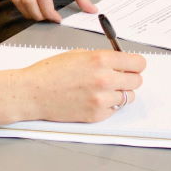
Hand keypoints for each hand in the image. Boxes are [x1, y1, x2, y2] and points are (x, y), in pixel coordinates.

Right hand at [23, 50, 145, 122]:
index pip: (138, 63)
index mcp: (100, 60)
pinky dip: (108, 105)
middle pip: (137, 81)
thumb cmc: (50, 72)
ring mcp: (101, 99)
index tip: (133, 66)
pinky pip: (114, 110)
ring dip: (120, 93)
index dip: (135, 64)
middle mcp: (104, 79)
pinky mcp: (96, 115)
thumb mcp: (79, 55)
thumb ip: (103, 58)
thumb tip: (120, 63)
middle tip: (118, 78)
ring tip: (103, 90)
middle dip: (129, 78)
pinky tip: (93, 99)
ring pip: (128, 97)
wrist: (33, 93)